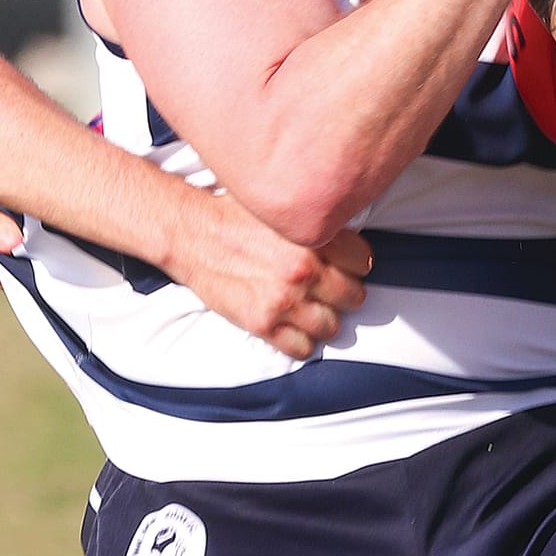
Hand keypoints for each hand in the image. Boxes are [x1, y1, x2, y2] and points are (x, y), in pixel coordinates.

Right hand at [167, 189, 371, 360]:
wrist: (192, 234)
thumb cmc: (234, 217)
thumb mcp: (284, 208)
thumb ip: (315, 223)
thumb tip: (342, 231)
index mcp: (314, 237)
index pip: (363, 262)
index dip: (354, 264)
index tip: (345, 266)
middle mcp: (304, 270)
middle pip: (353, 296)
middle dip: (343, 294)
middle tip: (329, 290)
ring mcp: (285, 299)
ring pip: (332, 326)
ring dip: (324, 320)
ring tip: (312, 310)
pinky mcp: (263, 322)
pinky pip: (302, 348)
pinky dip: (301, 342)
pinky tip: (293, 328)